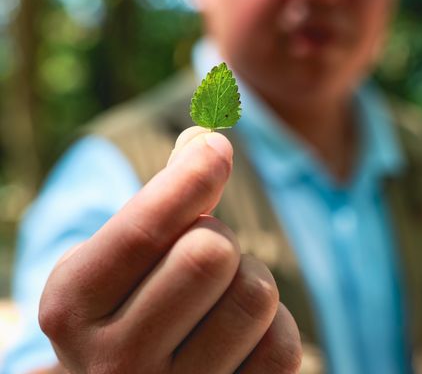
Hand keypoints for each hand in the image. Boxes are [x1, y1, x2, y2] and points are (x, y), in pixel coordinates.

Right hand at [38, 127, 301, 373]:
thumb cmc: (130, 301)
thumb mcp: (121, 253)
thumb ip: (162, 196)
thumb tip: (209, 137)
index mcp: (73, 306)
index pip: (145, 229)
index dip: (191, 176)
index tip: (217, 147)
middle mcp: (114, 362)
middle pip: (210, 254)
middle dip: (217, 239)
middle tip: (204, 256)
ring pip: (255, 295)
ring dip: (249, 279)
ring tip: (220, 297)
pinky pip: (283, 343)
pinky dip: (274, 324)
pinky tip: (242, 335)